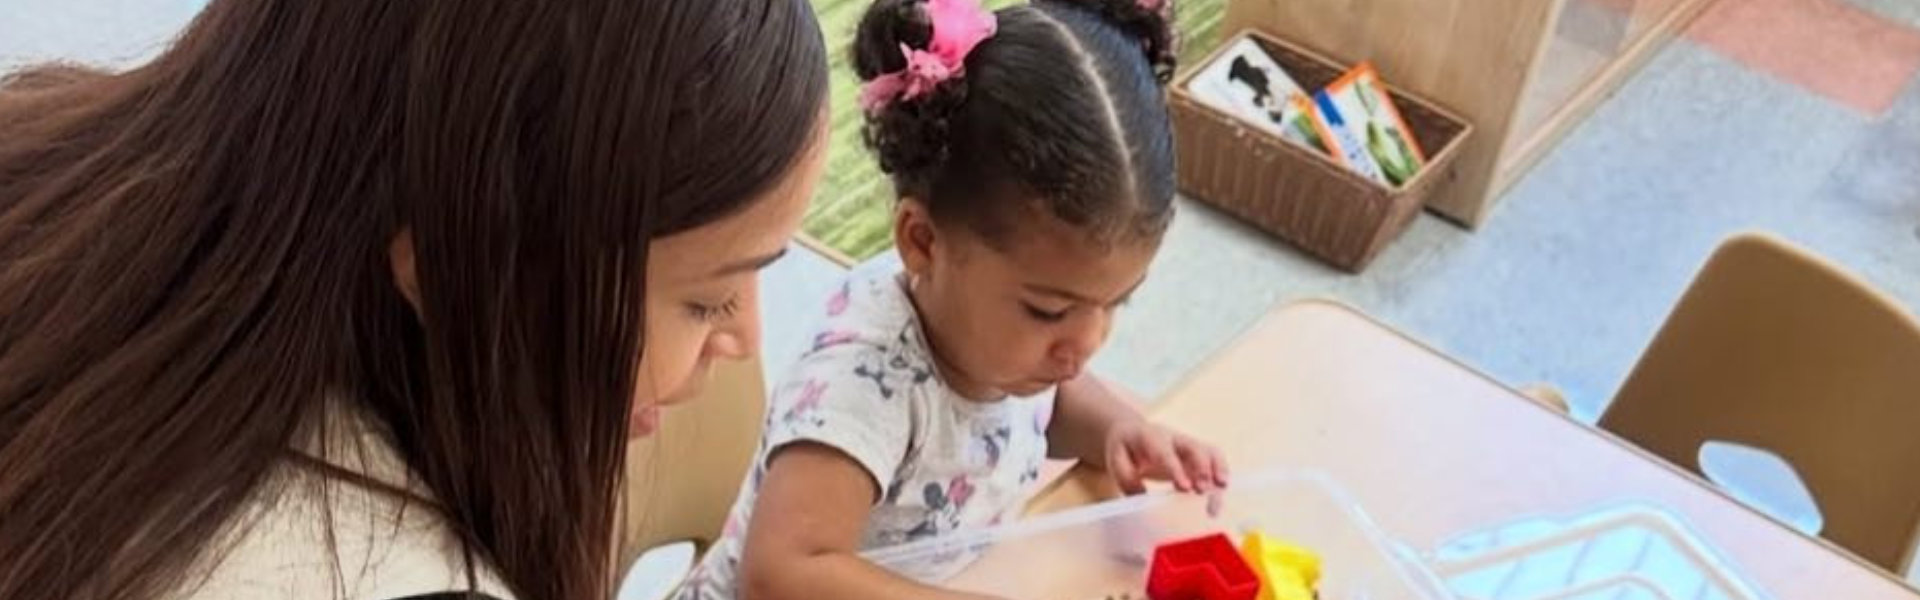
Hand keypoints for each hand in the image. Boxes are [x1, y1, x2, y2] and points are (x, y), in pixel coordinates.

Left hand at [1103, 420, 1229, 495]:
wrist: (1132, 433)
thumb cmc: (1125, 449)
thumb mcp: (1116, 460)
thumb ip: (1127, 479)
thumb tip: (1142, 496)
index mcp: (1151, 437)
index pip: (1165, 452)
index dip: (1177, 469)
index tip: (1185, 487)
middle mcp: (1174, 438)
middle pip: (1194, 447)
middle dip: (1202, 468)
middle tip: (1202, 490)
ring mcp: (1188, 445)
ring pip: (1209, 451)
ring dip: (1218, 470)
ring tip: (1220, 491)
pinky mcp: (1197, 454)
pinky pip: (1215, 459)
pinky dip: (1221, 474)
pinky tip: (1220, 493)